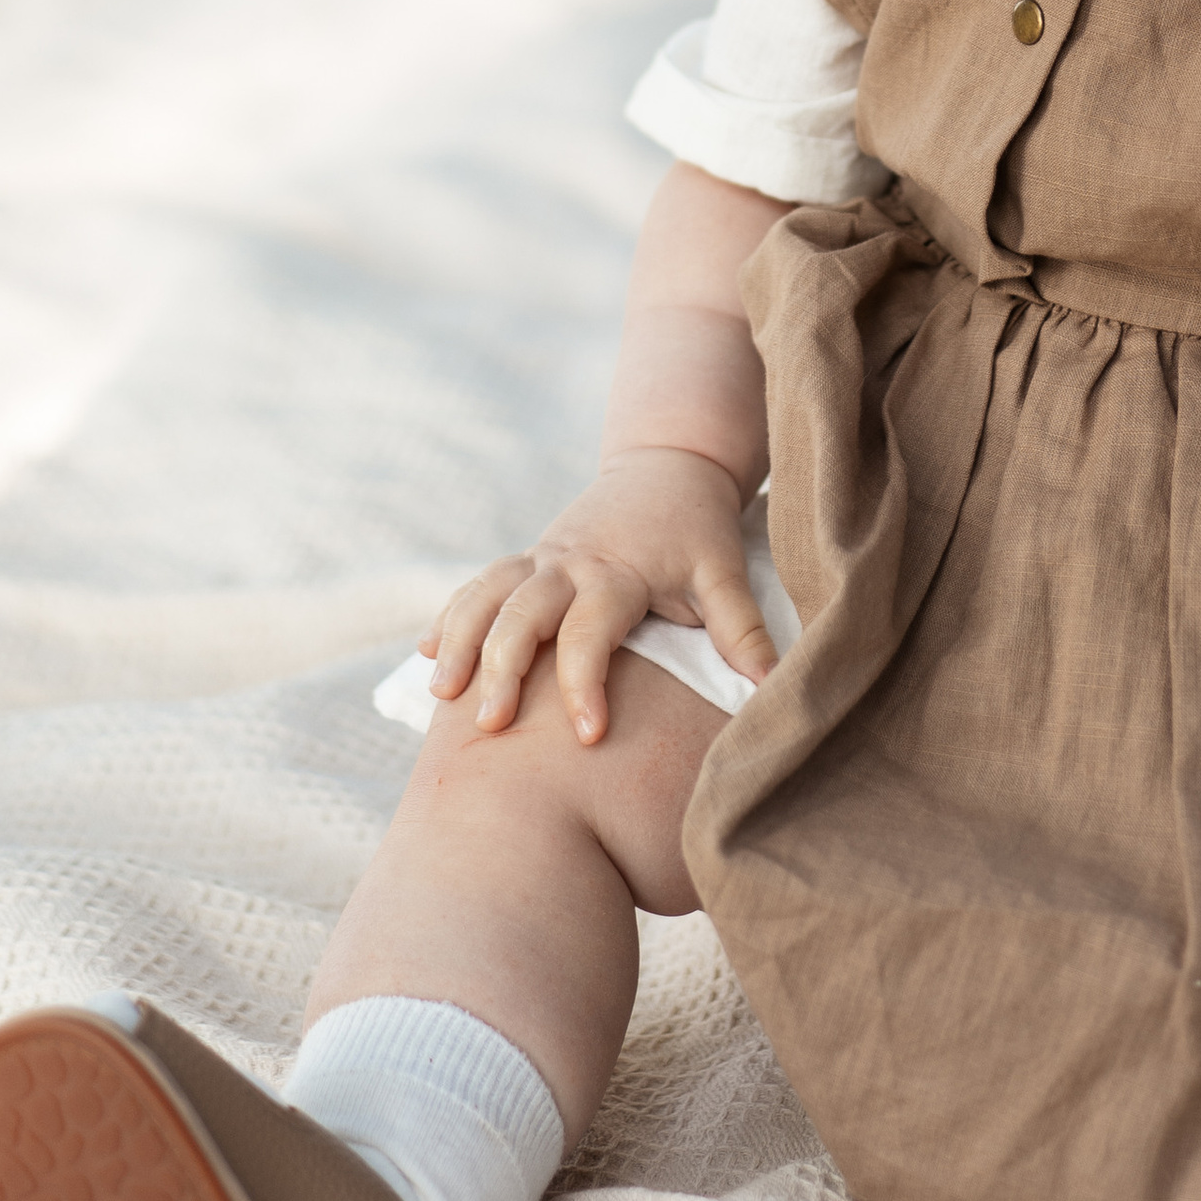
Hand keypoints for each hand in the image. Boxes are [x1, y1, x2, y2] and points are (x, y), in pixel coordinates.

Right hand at [423, 448, 776, 743]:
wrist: (668, 465)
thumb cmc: (698, 529)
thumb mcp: (724, 573)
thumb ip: (741, 629)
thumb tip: (774, 686)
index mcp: (617, 572)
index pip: (591, 632)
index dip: (586, 684)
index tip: (589, 736)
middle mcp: (569, 564)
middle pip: (522, 612)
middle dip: (501, 666)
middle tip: (491, 724)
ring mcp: (541, 559)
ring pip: (486, 594)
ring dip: (460, 639)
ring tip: (441, 695)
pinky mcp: (528, 560)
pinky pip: (478, 586)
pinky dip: (451, 617)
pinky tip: (427, 656)